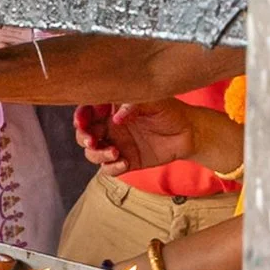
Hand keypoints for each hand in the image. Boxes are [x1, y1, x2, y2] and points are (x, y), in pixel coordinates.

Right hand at [76, 99, 203, 173]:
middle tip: (92, 140)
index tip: (82, 121)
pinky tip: (124, 163)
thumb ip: (134, 104)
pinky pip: (108, 169)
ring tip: (115, 152)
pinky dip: (111, 168)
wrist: (188, 133)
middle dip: (83, 137)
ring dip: (97, 154)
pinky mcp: (126, 161)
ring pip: (92, 153)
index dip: (80, 116)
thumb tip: (115, 118)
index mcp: (112, 108)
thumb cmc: (170, 110)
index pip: (87, 111)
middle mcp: (110, 126)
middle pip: (83, 133)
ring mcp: (116, 145)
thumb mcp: (154, 101)